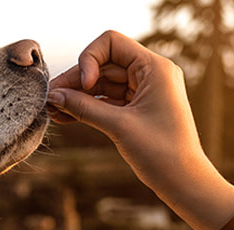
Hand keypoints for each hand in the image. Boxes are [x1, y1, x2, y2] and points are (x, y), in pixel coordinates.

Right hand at [47, 30, 233, 229]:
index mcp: (155, 68)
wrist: (184, 182)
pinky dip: (89, 106)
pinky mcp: (139, 108)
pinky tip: (65, 116)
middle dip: (76, 81)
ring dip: (78, 95)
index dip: (90, 59)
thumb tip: (53, 96)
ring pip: (103, 83)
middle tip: (49, 99)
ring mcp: (145, 90)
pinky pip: (108, 100)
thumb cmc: (161, 153)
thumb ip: (84, 107)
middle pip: (103, 64)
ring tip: (52, 110)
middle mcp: (151, 73)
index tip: (84, 85)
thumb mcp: (118, 126)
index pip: (111, 43)